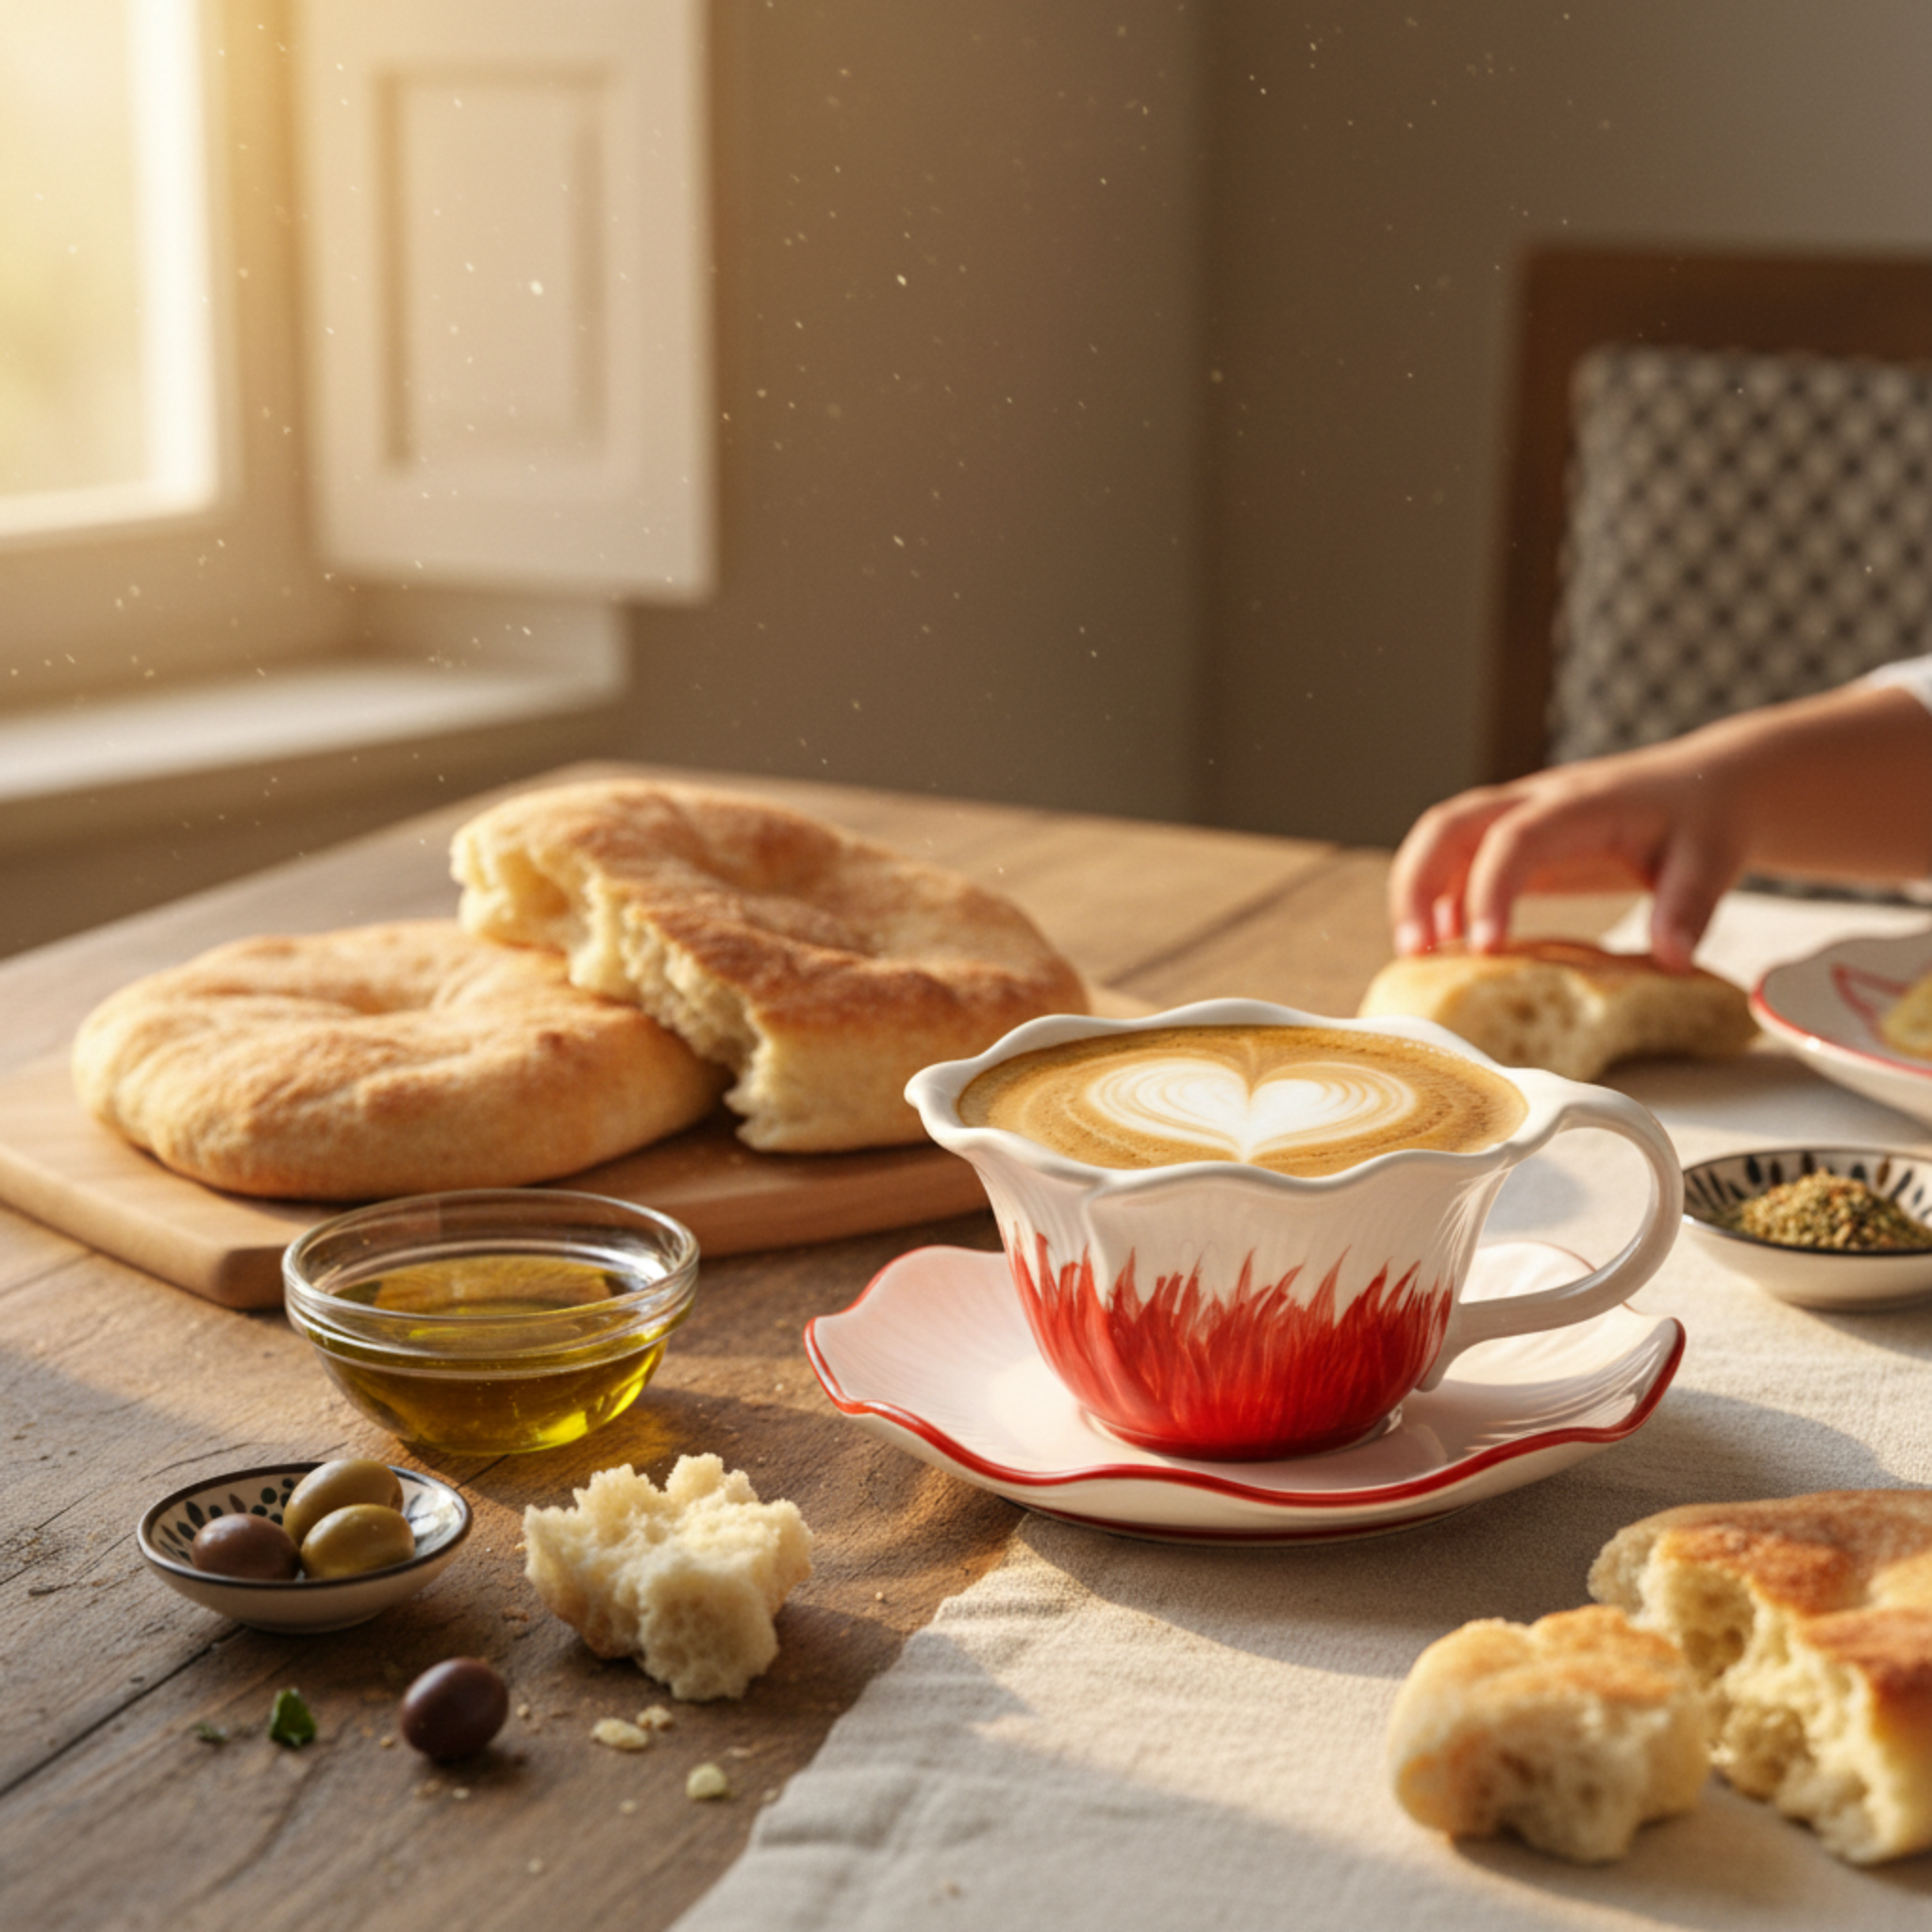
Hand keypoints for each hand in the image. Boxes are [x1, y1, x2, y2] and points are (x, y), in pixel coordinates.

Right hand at [1387, 737, 1752, 972]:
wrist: (1710, 783)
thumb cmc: (1707, 818)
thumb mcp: (1714, 860)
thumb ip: (1689, 907)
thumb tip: (1671, 960)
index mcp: (1583, 803)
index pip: (1516, 838)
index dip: (1491, 889)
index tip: (1484, 948)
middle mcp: (1538, 802)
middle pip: (1449, 825)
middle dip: (1419, 884)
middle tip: (1414, 951)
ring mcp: (1520, 818)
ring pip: (1442, 840)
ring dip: (1418, 893)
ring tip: (1417, 955)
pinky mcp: (1517, 841)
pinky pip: (1461, 863)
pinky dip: (1442, 901)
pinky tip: (1448, 945)